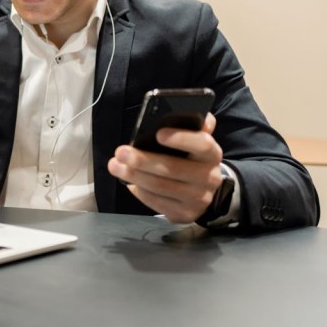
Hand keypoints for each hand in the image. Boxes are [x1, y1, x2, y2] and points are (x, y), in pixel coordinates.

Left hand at [107, 113, 223, 223]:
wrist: (203, 189)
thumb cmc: (191, 157)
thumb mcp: (194, 140)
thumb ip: (192, 125)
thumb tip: (187, 111)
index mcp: (212, 154)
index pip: (202, 145)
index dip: (181, 139)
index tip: (159, 133)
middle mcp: (209, 178)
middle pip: (173, 169)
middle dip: (143, 160)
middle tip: (120, 152)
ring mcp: (198, 199)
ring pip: (161, 187)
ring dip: (134, 176)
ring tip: (115, 166)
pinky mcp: (185, 215)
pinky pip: (157, 203)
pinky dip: (140, 192)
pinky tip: (129, 183)